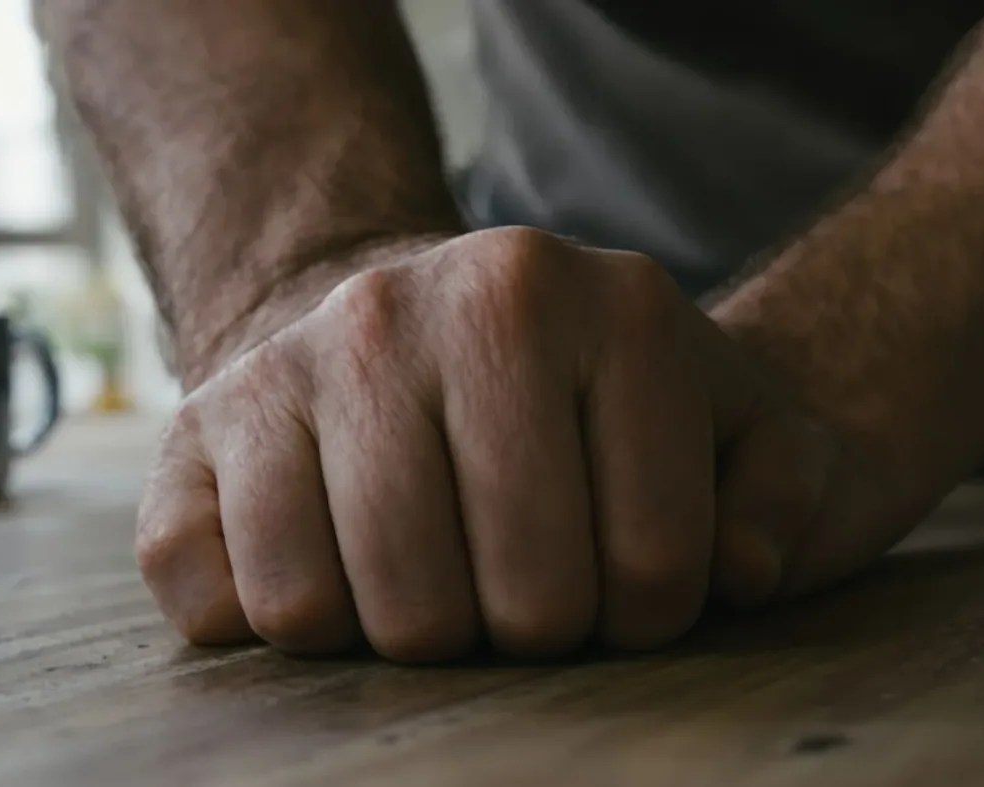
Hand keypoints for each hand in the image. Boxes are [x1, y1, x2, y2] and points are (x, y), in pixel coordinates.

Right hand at [135, 227, 834, 660]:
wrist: (423, 324)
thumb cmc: (593, 397)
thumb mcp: (728, 417)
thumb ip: (782, 484)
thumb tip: (742, 568)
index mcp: (594, 304)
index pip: (653, 567)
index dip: (650, 616)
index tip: (627, 584)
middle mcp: (430, 307)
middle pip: (519, 603)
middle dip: (539, 631)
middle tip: (530, 588)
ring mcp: (303, 359)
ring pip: (374, 616)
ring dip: (423, 637)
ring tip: (448, 581)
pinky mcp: (201, 422)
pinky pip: (222, 600)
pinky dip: (288, 625)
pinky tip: (340, 571)